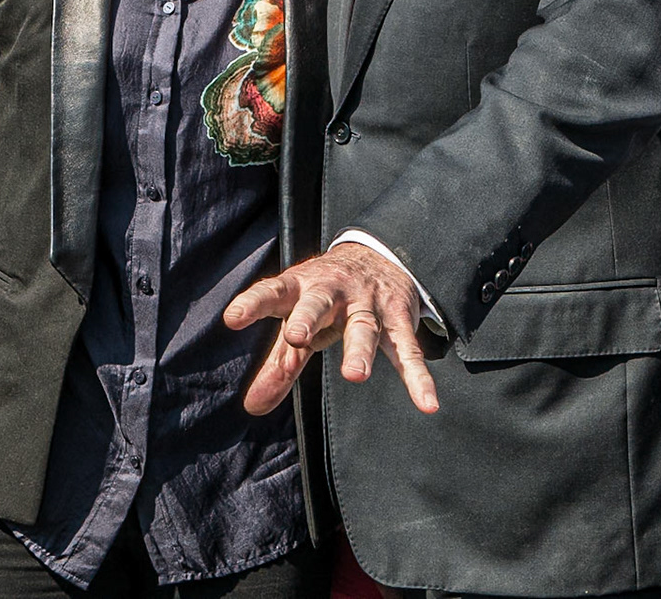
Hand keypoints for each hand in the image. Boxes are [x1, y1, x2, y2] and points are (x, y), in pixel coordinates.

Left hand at [225, 242, 438, 416]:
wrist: (379, 254)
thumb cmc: (326, 299)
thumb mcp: (300, 322)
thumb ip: (278, 364)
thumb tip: (252, 407)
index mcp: (302, 288)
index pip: (274, 293)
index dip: (254, 304)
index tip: (233, 317)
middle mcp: (334, 291)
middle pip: (319, 303)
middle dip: (308, 318)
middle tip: (297, 336)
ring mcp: (369, 303)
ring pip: (364, 326)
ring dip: (360, 349)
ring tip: (355, 375)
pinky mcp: (399, 318)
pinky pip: (409, 350)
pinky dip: (419, 377)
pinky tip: (427, 403)